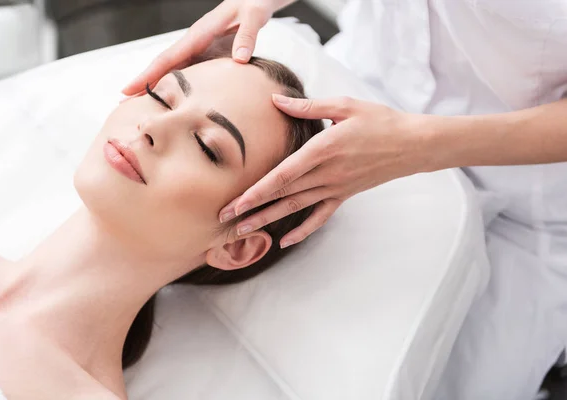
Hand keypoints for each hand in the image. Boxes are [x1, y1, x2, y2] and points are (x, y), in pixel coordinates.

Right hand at [122, 0, 294, 95]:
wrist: (256, 0)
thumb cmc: (254, 5)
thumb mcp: (254, 17)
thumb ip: (247, 37)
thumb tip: (240, 59)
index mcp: (198, 34)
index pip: (167, 58)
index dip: (148, 75)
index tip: (128, 89)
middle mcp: (193, 42)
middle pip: (162, 66)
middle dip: (143, 83)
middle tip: (123, 103)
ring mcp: (199, 49)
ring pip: (172, 70)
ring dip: (156, 86)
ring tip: (140, 105)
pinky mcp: (207, 55)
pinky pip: (187, 73)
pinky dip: (175, 85)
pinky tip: (169, 99)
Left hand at [219, 95, 434, 247]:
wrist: (412, 144)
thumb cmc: (379, 120)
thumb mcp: (344, 105)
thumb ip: (308, 107)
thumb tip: (276, 101)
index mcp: (322, 150)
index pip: (282, 175)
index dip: (257, 190)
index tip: (235, 202)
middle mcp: (326, 174)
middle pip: (282, 195)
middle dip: (251, 208)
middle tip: (224, 219)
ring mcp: (335, 188)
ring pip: (295, 208)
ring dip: (268, 219)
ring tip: (243, 230)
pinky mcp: (344, 195)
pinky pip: (320, 217)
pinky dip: (303, 230)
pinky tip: (285, 241)